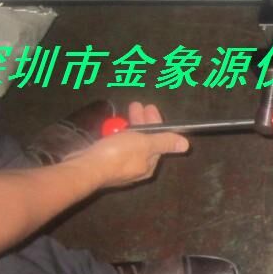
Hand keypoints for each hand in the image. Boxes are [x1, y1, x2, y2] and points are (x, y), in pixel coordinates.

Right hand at [67, 101, 188, 188]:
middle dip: (142, 122)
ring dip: (129, 126)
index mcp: (148, 165)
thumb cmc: (118, 154)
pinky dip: (117, 136)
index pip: (158, 141)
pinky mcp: (105, 165)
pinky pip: (115, 148)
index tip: (150, 107)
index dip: (156, 123)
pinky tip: (113, 128)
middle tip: (137, 105)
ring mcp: (120, 168)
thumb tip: (186, 145)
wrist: (86, 169)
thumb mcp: (145, 144)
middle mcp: (136, 168)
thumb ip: (164, 142)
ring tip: (124, 113)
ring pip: (129, 143)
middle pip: (143, 142)